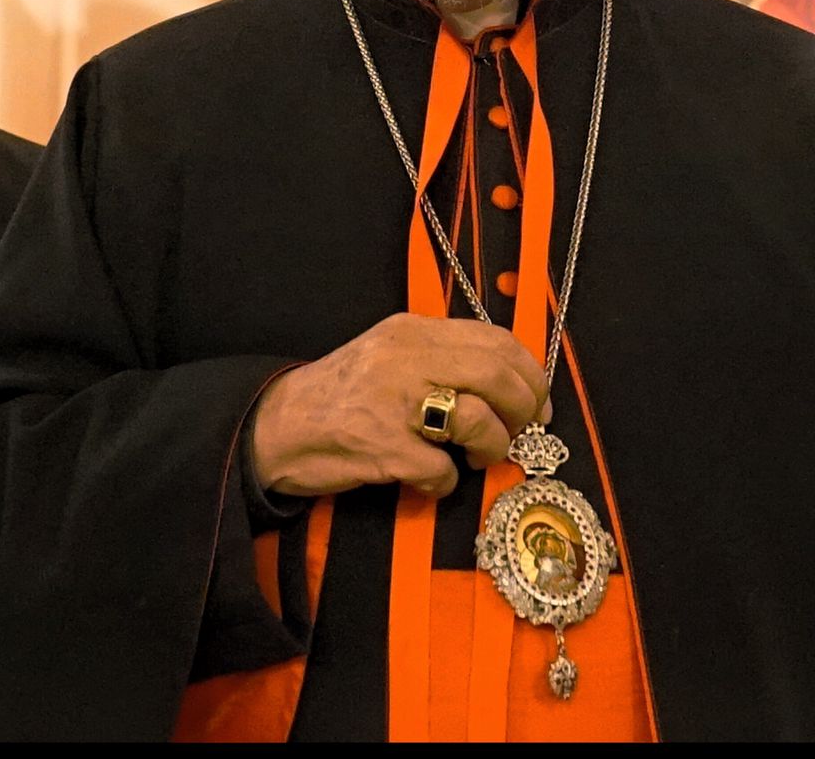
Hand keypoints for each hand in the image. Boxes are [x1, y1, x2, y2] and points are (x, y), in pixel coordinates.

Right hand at [247, 314, 549, 499]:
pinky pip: (441, 470)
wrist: (276, 426)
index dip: (530, 375)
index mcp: (413, 331)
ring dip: (490, 449)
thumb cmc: (343, 396)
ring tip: (474, 459)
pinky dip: (445, 483)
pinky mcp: (382, 448)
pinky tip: (429, 480)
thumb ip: (444, 359)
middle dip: (523, 410)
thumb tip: (510, 385)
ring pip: (478, 421)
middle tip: (520, 433)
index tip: (538, 403)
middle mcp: (406, 358)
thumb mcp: (391, 356)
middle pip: (496, 375)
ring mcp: (393, 403)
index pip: (496, 340)